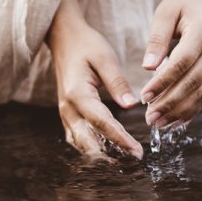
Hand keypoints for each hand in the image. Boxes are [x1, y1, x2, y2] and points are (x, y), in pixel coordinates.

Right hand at [48, 0, 143, 159]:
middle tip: (134, 161)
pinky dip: (92, 148)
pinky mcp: (68, 114)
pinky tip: (110, 153)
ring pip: (81, 143)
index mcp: (77, 93)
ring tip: (124, 162)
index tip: (137, 152)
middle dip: (110, 155)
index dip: (120, 140)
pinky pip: (78, 137)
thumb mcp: (105, 57)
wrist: (63, 38)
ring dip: (101, 155)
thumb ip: (117, 82)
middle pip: (87, 141)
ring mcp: (65, 113)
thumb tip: (132, 105)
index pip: (102, 123)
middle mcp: (68, 108)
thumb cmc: (86, 45)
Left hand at [139, 0, 201, 128]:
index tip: (144, 97)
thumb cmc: (183, 3)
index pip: (182, 63)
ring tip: (159, 123)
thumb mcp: (165, 12)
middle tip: (150, 118)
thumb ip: (156, 39)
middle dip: (171, 103)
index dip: (163, 82)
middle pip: (193, 82)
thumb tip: (148, 67)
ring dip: (181, 111)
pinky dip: (192, 109)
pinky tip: (175, 120)